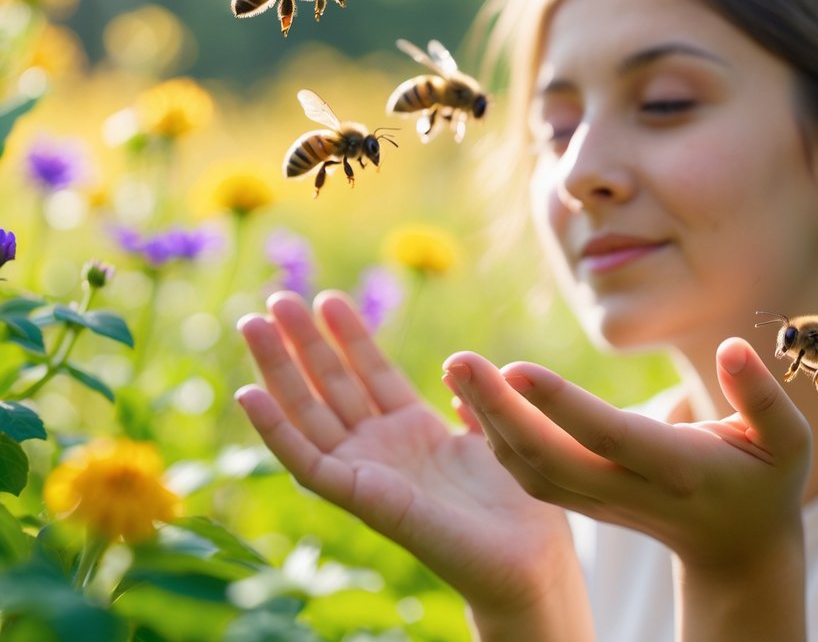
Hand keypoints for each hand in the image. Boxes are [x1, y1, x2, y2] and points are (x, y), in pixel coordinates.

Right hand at [237, 291, 590, 637]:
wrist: (529, 560)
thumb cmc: (520, 507)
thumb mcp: (496, 433)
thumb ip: (475, 398)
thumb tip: (457, 364)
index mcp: (413, 431)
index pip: (369, 373)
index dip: (349, 336)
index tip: (327, 299)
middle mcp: (383, 449)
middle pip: (331, 386)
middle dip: (304, 342)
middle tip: (275, 297)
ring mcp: (368, 473)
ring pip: (308, 414)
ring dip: (279, 370)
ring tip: (252, 323)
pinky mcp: (361, 499)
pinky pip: (308, 463)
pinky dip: (276, 431)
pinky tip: (249, 394)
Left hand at [443, 337, 811, 571]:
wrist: (739, 549)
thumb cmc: (768, 482)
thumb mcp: (787, 441)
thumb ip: (762, 397)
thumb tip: (731, 348)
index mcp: (679, 471)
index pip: (610, 437)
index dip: (563, 406)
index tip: (516, 368)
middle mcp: (631, 491)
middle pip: (551, 458)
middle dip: (499, 412)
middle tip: (458, 359)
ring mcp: (601, 503)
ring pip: (530, 472)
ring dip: (486, 424)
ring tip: (456, 368)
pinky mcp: (584, 501)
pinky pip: (528, 475)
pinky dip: (493, 441)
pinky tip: (469, 400)